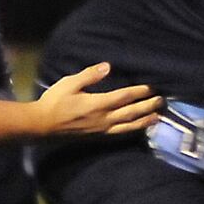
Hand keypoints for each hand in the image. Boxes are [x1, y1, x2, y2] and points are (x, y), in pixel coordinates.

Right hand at [36, 63, 162, 136]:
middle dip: (147, 106)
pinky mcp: (98, 137)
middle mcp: (103, 119)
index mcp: (97, 104)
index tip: (151, 86)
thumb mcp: (69, 83)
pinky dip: (132, 131)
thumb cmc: (54, 101)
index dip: (139, 91)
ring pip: (128, 126)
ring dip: (144, 121)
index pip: (124, 97)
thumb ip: (89, 75)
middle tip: (161, 101)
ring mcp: (101, 130)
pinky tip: (138, 129)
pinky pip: (119, 134)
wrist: (41, 125)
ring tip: (157, 117)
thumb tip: (108, 66)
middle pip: (131, 112)